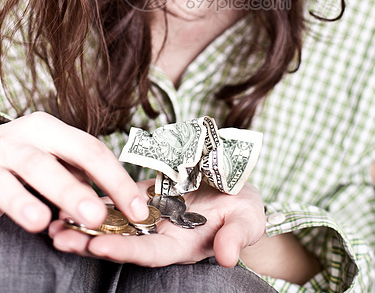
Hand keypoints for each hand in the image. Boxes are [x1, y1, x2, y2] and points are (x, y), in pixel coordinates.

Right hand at [0, 112, 147, 231]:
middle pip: (68, 155)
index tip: (138, 211)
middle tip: (100, 217)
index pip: (93, 150)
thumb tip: (109, 205)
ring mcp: (4, 152)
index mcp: (52, 128)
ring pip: (35, 167)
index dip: (118, 180)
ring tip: (61, 218)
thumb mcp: (49, 159)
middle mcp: (29, 133)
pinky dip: (19, 204)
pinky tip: (35, 220)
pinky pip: (3, 188)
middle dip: (84, 188)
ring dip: (52, 193)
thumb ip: (74, 176)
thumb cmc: (20, 160)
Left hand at [49, 179, 265, 267]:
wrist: (239, 193)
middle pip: (121, 242)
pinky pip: (118, 200)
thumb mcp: (247, 221)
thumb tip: (229, 257)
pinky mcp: (146, 198)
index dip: (124, 251)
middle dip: (89, 242)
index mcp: (181, 245)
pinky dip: (96, 200)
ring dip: (84, 223)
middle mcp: (160, 234)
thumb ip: (237, 237)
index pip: (148, 253)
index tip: (97, 247)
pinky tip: (72, 196)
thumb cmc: (245, 210)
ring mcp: (151, 216)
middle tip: (56, 237)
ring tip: (52, 222)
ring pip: (114, 223)